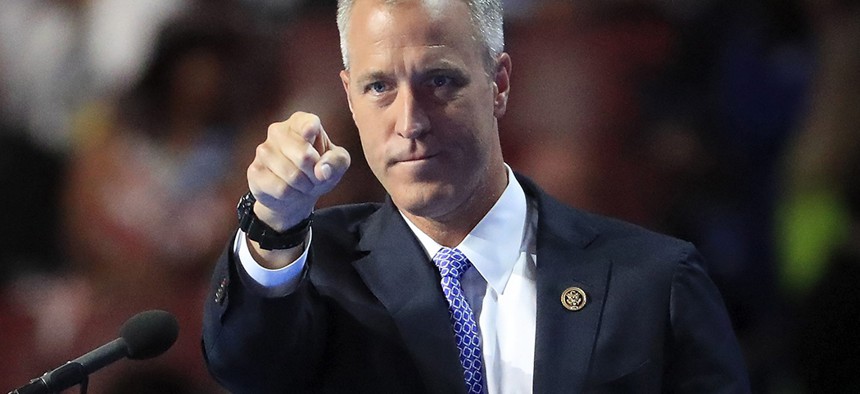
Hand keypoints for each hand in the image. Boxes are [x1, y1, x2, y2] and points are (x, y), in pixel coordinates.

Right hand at [247, 112, 350, 231]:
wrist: (296, 194)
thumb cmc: (318, 170)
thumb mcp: (337, 164)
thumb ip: (337, 161)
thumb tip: (322, 171)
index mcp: (299, 122)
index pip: (307, 122)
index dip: (311, 130)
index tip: (311, 134)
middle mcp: (278, 131)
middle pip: (304, 155)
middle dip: (315, 173)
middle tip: (315, 176)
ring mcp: (263, 151)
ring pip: (292, 175)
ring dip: (304, 186)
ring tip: (303, 183)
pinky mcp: (254, 172)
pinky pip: (281, 189)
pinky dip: (291, 195)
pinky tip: (289, 191)